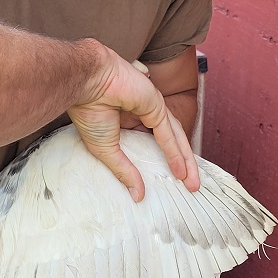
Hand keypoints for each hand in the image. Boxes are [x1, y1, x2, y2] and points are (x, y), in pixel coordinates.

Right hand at [68, 43, 199, 201]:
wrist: (86, 82)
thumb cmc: (89, 111)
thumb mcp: (107, 150)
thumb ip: (124, 171)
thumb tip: (137, 196)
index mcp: (130, 122)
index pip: (155, 144)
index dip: (165, 161)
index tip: (172, 182)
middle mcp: (144, 116)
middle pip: (171, 142)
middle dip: (183, 165)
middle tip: (191, 187)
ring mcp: (152, 108)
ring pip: (175, 138)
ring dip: (186, 160)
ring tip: (191, 183)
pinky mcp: (155, 105)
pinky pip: (168, 133)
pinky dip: (175, 152)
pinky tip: (181, 169)